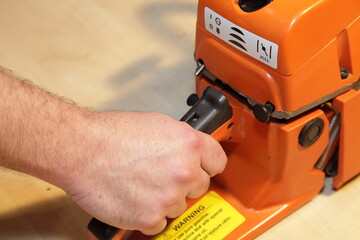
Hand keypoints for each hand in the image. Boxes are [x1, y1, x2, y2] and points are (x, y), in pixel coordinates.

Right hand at [63, 111, 226, 234]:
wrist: (81, 150)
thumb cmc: (111, 135)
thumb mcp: (157, 124)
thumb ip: (181, 141)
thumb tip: (191, 153)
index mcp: (188, 144)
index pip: (218, 161)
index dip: (208, 165)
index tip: (203, 169)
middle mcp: (183, 171)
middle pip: (200, 186)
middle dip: (183, 182)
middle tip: (161, 175)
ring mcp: (168, 197)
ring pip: (179, 206)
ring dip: (164, 200)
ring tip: (141, 185)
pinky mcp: (150, 218)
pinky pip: (160, 222)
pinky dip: (148, 215)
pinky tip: (135, 199)